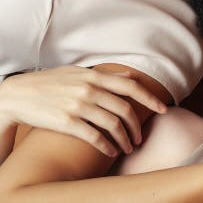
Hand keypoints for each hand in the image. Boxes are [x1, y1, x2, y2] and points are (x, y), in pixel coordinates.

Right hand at [0, 66, 166, 156]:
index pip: (131, 87)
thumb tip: (129, 76)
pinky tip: (111, 151)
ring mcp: (79, 106)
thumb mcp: (77, 73)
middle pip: (125, 109)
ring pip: (113, 124)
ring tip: (128, 148)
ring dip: (125, 139)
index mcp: (94, 77)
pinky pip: (95, 136)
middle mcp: (89, 90)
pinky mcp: (68, 122)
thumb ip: (104, 75)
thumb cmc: (49, 83)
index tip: (163, 109)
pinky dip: (107, 145)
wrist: (18, 95)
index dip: (150, 99)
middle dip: (137, 126)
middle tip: (140, 138)